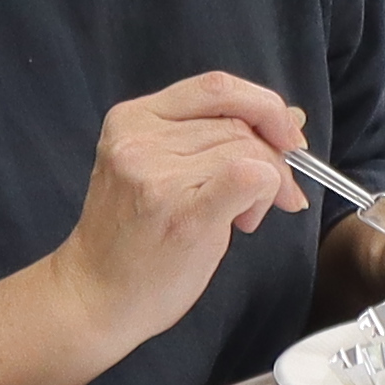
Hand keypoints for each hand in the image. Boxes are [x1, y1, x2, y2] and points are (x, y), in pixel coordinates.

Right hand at [55, 73, 307, 344]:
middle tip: (274, 193)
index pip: (216, 87)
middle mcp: (140, 140)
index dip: (264, 105)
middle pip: (238, 123)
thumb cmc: (132, 238)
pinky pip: (250, 178)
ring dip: (267, 184)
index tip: (287, 135)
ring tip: (242, 216)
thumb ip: (214, 135)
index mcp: (132, 119)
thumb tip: (289, 115)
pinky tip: (248, 218)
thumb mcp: (158, 168)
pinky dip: (265, 192)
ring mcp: (158, 177)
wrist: (95, 297)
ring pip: (249, 152)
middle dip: (274, 155)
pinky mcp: (183, 215)